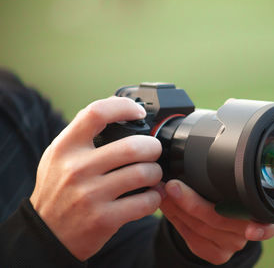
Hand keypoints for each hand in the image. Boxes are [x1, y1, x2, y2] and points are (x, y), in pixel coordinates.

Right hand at [30, 96, 163, 260]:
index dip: (124, 107)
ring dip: (157, 174)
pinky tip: (151, 196)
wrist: (46, 236)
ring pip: (145, 173)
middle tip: (154, 152)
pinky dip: (155, 197)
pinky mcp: (104, 219)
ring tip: (153, 176)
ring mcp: (90, 195)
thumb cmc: (59, 192)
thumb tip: (120, 111)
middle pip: (133, 146)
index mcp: (65, 148)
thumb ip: (83, 136)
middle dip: (153, 147)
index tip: (139, 112)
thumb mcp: (59, 158)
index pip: (97, 113)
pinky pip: (146, 202)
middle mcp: (76, 169)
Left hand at [160, 180, 273, 264]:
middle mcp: (252, 230)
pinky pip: (192, 237)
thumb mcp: (236, 180)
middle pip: (221, 220)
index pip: (272, 224)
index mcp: (264, 211)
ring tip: (164, 190)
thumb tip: (201, 151)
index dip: (263, 229)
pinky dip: (176, 219)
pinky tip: (167, 206)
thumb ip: (230, 175)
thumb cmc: (229, 191)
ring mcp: (234, 244)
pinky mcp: (217, 254)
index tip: (251, 230)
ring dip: (178, 208)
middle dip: (192, 202)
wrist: (220, 217)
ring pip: (202, 228)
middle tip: (173, 185)